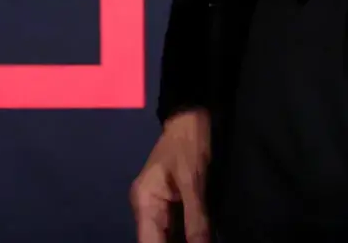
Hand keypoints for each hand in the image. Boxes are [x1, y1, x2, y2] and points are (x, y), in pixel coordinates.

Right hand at [130, 109, 210, 242]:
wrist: (191, 117)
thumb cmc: (189, 144)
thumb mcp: (193, 182)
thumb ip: (196, 218)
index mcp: (145, 202)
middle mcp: (147, 209)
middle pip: (157, 241)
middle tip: (201, 242)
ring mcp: (158, 208)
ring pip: (167, 237)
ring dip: (183, 241)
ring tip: (202, 239)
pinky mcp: (172, 205)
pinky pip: (176, 229)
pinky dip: (187, 236)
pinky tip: (199, 237)